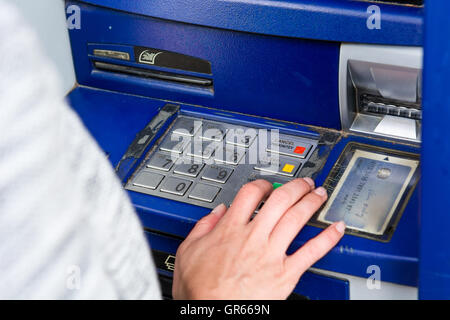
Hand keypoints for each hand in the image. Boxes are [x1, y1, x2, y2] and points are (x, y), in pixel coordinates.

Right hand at [172, 178, 344, 299]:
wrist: (213, 315)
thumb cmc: (200, 290)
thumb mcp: (189, 251)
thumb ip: (203, 227)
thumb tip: (217, 212)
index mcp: (230, 230)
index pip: (251, 194)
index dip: (262, 184)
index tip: (268, 185)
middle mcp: (253, 237)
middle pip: (280, 201)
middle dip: (295, 187)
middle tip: (304, 183)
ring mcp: (271, 254)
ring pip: (296, 219)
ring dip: (311, 202)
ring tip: (320, 194)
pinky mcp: (285, 274)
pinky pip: (311, 252)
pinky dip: (327, 238)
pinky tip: (336, 228)